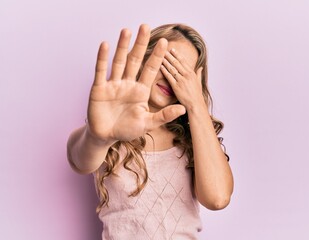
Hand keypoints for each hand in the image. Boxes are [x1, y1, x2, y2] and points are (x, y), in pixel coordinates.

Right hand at [87, 24, 185, 142]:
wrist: (106, 136)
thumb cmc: (127, 130)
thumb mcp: (148, 123)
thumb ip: (164, 115)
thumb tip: (183, 109)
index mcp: (141, 91)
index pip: (151, 70)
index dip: (157, 56)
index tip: (165, 42)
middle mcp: (128, 84)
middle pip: (135, 60)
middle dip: (140, 44)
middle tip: (145, 26)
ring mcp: (113, 85)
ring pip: (119, 62)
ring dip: (122, 46)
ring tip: (127, 30)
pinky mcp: (99, 89)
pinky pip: (101, 71)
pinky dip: (102, 58)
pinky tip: (105, 45)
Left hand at [160, 48, 205, 109]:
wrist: (196, 104)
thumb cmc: (197, 95)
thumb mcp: (199, 82)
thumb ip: (199, 74)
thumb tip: (201, 67)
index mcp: (192, 73)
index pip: (183, 61)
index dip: (177, 54)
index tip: (172, 49)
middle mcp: (187, 75)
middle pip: (176, 63)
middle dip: (170, 56)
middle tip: (163, 50)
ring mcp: (181, 80)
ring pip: (172, 68)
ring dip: (166, 61)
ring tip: (161, 56)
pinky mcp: (176, 86)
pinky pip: (169, 76)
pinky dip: (164, 70)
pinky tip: (160, 66)